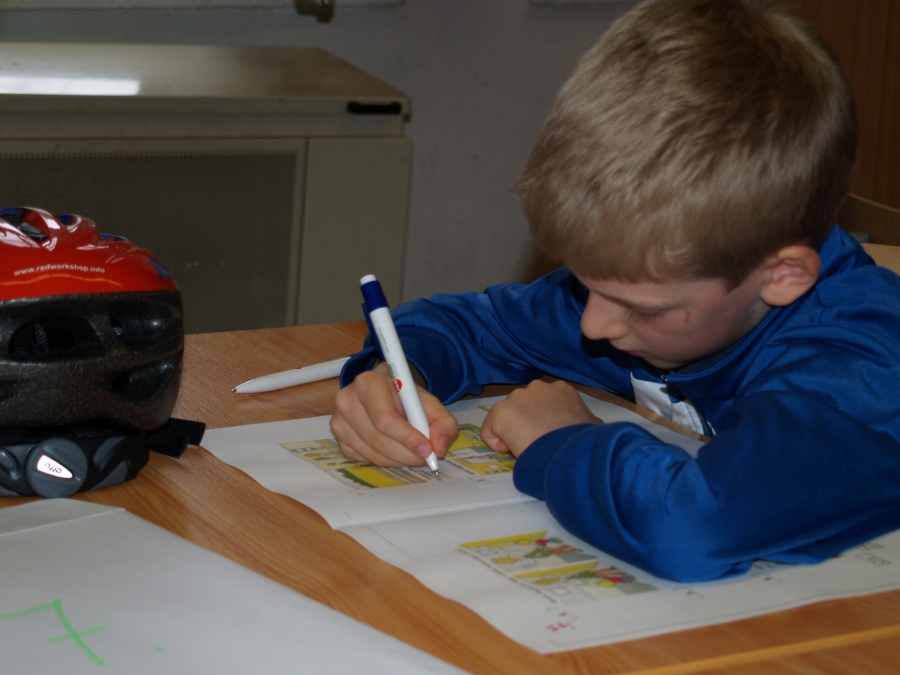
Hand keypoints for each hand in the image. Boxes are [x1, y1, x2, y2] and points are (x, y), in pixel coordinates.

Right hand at [330, 362, 458, 466]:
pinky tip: (397, 452)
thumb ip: (442, 422)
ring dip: (398, 460)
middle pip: (377, 439)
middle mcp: (346, 400)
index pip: (384, 418)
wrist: (384, 391)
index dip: (407, 438)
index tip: (427, 449)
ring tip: (414, 455)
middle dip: (406, 454)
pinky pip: (363, 458)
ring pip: (371, 453)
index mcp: (367, 383)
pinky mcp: (339, 438)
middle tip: (426, 458)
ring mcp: (339, 421)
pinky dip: (385, 461)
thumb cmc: (404, 396)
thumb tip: (440, 447)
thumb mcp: (428, 401)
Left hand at [480, 380, 601, 456]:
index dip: (543, 421)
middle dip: (526, 424)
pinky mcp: (500, 412)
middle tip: (538, 442)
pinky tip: (515, 449)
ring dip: (513, 433)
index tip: (549, 436)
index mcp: (560, 389)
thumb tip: (591, 424)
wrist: (570, 452)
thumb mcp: (592, 425)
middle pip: (522, 408)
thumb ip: (585, 419)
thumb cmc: (584, 440)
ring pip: (506, 418)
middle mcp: (537, 387)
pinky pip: (490, 432)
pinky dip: (498, 443)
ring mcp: (517, 397)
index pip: (542, 403)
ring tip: (529, 447)